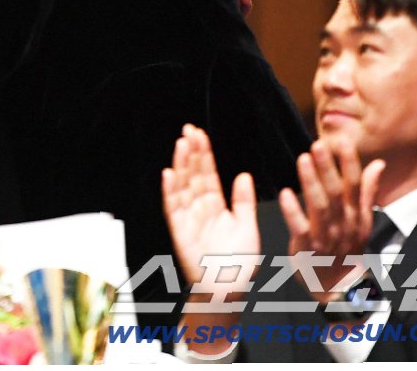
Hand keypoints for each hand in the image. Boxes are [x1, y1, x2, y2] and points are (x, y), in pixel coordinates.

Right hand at [161, 124, 258, 353]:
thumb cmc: (238, 261)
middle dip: (191, 152)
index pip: (207, 173)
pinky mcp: (180, 230)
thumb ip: (243, 201)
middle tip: (188, 130)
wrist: (228, 287)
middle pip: (193, 174)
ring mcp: (188, 217)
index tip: (199, 133)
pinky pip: (173, 207)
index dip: (204, 153)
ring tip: (181, 144)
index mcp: (215, 204)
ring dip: (181, 164)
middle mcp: (199, 207)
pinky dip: (170, 190)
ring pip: (182, 185)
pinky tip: (169, 174)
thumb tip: (243, 175)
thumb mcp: (247, 226)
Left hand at [278, 139, 385, 302]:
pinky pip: (300, 228)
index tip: (343, 141)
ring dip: (311, 182)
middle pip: (337, 193)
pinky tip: (286, 194)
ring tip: (303, 160)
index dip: (349, 164)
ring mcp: (327, 236)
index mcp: (356, 215)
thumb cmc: (347, 246)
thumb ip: (367, 191)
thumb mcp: (362, 220)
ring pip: (320, 207)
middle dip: (328, 168)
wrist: (338, 286)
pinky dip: (293, 211)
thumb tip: (378, 164)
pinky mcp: (308, 248)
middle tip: (318, 144)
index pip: (355, 185)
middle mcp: (344, 224)